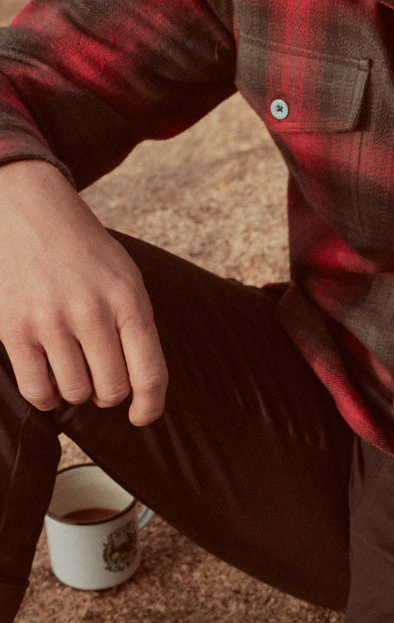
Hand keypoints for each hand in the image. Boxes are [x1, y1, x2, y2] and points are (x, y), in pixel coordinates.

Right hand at [0, 160, 166, 424]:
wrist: (26, 206)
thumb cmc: (82, 250)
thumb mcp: (125, 277)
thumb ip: (136, 328)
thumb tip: (141, 390)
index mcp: (128, 299)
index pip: (150, 374)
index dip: (150, 406)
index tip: (141, 416)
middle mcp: (91, 311)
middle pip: (112, 390)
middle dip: (108, 393)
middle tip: (98, 375)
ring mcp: (50, 320)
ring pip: (76, 393)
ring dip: (76, 391)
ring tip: (71, 367)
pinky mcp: (14, 328)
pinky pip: (38, 390)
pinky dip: (46, 396)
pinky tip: (47, 380)